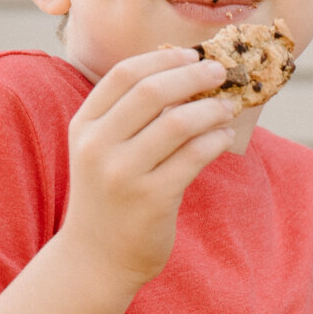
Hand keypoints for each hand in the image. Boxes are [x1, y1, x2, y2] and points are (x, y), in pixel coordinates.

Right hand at [56, 47, 239, 284]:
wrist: (96, 258)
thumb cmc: (108, 196)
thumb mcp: (102, 150)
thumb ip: (129, 116)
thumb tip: (184, 75)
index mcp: (84, 125)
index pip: (123, 74)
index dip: (163, 60)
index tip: (192, 56)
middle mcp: (98, 146)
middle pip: (152, 91)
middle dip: (193, 76)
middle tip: (220, 72)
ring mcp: (123, 174)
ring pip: (177, 123)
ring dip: (210, 109)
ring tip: (228, 107)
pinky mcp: (151, 199)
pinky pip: (193, 157)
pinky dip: (215, 140)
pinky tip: (225, 135)